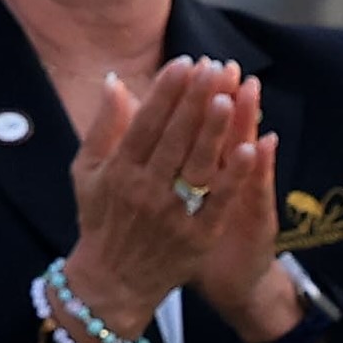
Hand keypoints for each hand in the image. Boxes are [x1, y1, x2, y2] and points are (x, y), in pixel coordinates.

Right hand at [61, 57, 267, 336]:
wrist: (112, 280)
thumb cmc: (101, 217)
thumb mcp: (88, 172)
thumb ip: (103, 127)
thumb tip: (114, 80)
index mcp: (118, 171)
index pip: (144, 124)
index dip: (165, 92)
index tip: (185, 62)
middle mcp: (143, 190)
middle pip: (174, 138)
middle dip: (194, 101)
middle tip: (214, 68)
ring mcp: (171, 214)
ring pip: (197, 165)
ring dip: (213, 131)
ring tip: (229, 97)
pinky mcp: (198, 237)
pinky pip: (219, 202)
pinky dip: (235, 176)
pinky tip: (254, 148)